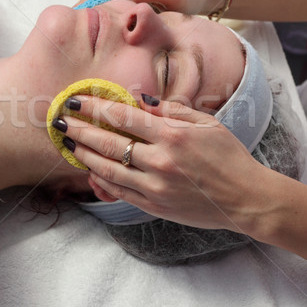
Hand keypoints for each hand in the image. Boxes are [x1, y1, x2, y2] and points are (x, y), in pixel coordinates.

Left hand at [58, 94, 272, 232]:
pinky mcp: (155, 206)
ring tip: (69, 144)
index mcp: (173, 135)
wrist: (246, 199)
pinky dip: (101, 181)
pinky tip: (89, 171)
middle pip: (109, 143)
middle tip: (60, 121)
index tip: (77, 101)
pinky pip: (120, 192)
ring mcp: (156, 186)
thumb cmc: (229, 157)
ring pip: (109, 169)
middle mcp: (161, 161)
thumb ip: (172, 111)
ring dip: (85, 155)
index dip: (96, 107)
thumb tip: (140, 100)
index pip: (124, 117)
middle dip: (81, 130)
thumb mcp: (206, 124)